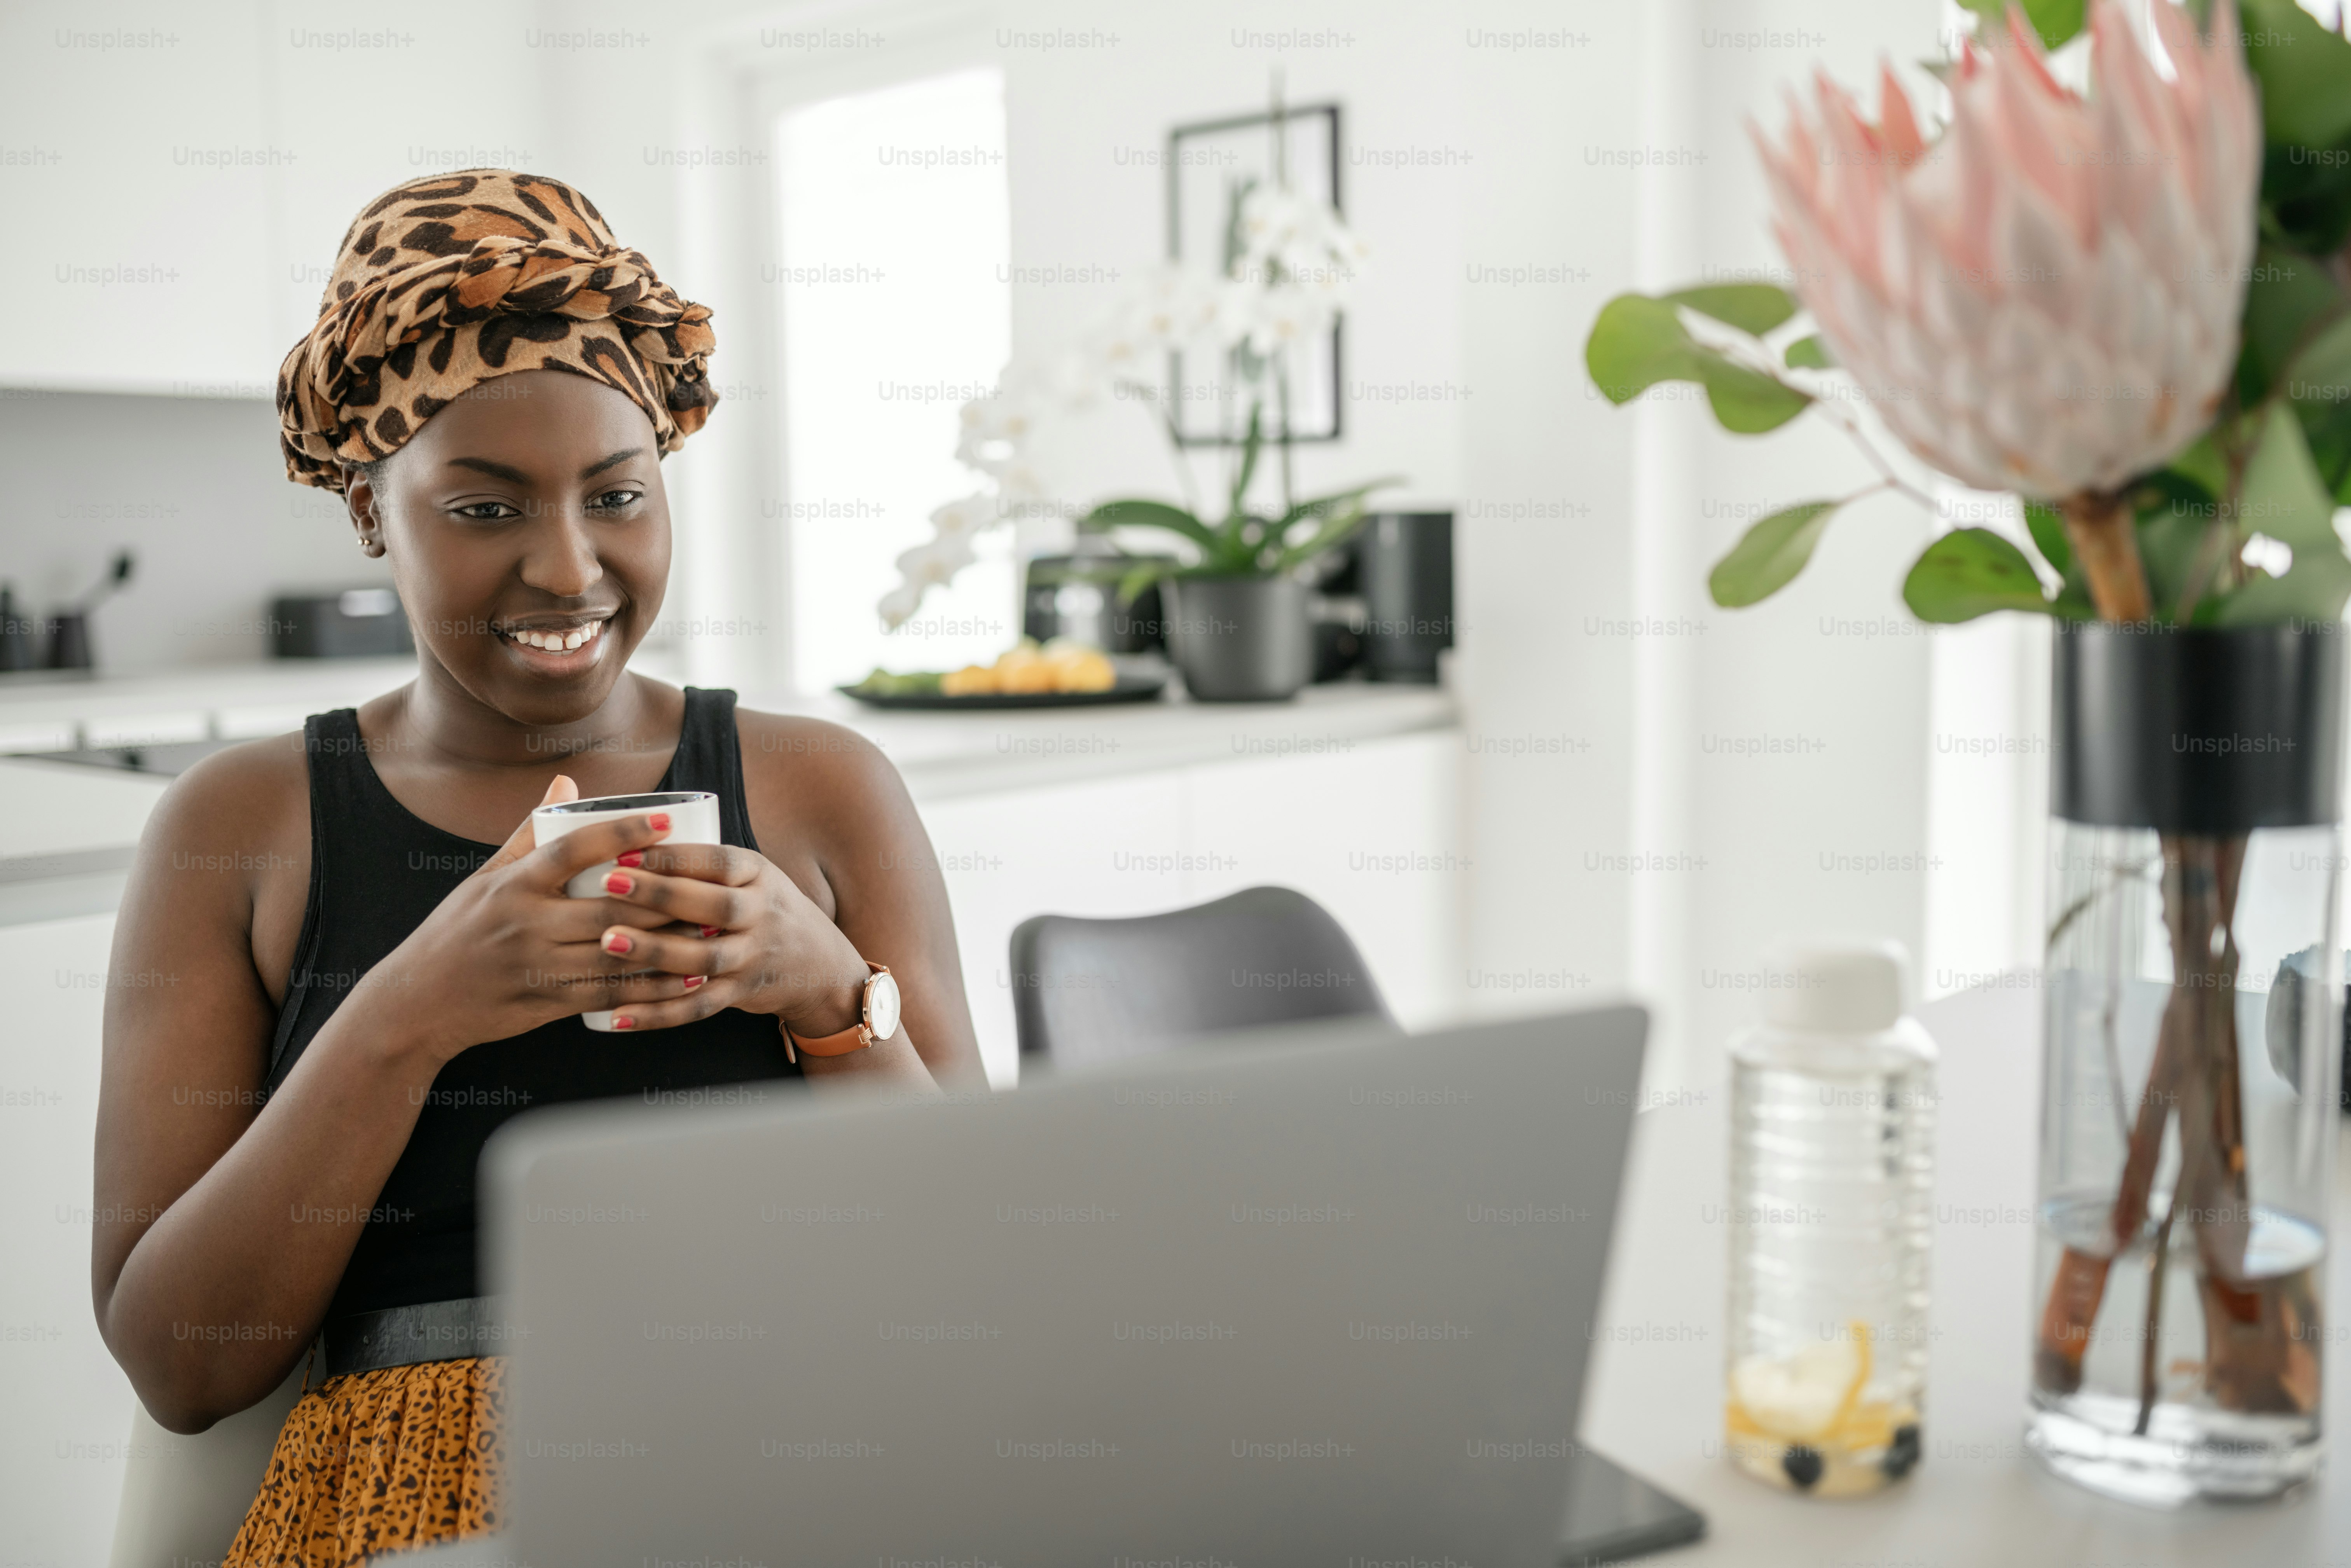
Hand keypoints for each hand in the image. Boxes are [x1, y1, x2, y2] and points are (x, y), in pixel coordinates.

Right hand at [368, 777, 713, 1063]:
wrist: (417, 1002)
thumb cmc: (457, 931)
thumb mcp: (486, 878)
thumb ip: (531, 833)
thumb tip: (568, 781)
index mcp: (513, 884)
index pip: (574, 848)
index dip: (622, 832)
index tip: (665, 821)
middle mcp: (525, 922)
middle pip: (611, 904)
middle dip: (666, 896)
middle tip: (710, 885)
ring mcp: (536, 965)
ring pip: (618, 951)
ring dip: (670, 943)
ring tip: (713, 930)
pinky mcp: (546, 1002)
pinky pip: (610, 994)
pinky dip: (651, 987)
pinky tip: (685, 979)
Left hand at [586, 842, 871, 1037]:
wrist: (818, 964)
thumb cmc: (764, 907)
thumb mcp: (751, 875)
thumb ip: (704, 865)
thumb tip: (626, 843)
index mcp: (760, 875)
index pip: (719, 861)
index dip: (673, 856)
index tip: (625, 850)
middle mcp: (762, 914)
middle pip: (715, 906)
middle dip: (661, 894)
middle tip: (610, 882)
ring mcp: (753, 957)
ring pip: (705, 958)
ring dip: (655, 950)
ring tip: (608, 940)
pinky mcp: (740, 993)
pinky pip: (697, 1007)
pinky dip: (658, 1014)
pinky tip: (618, 1016)